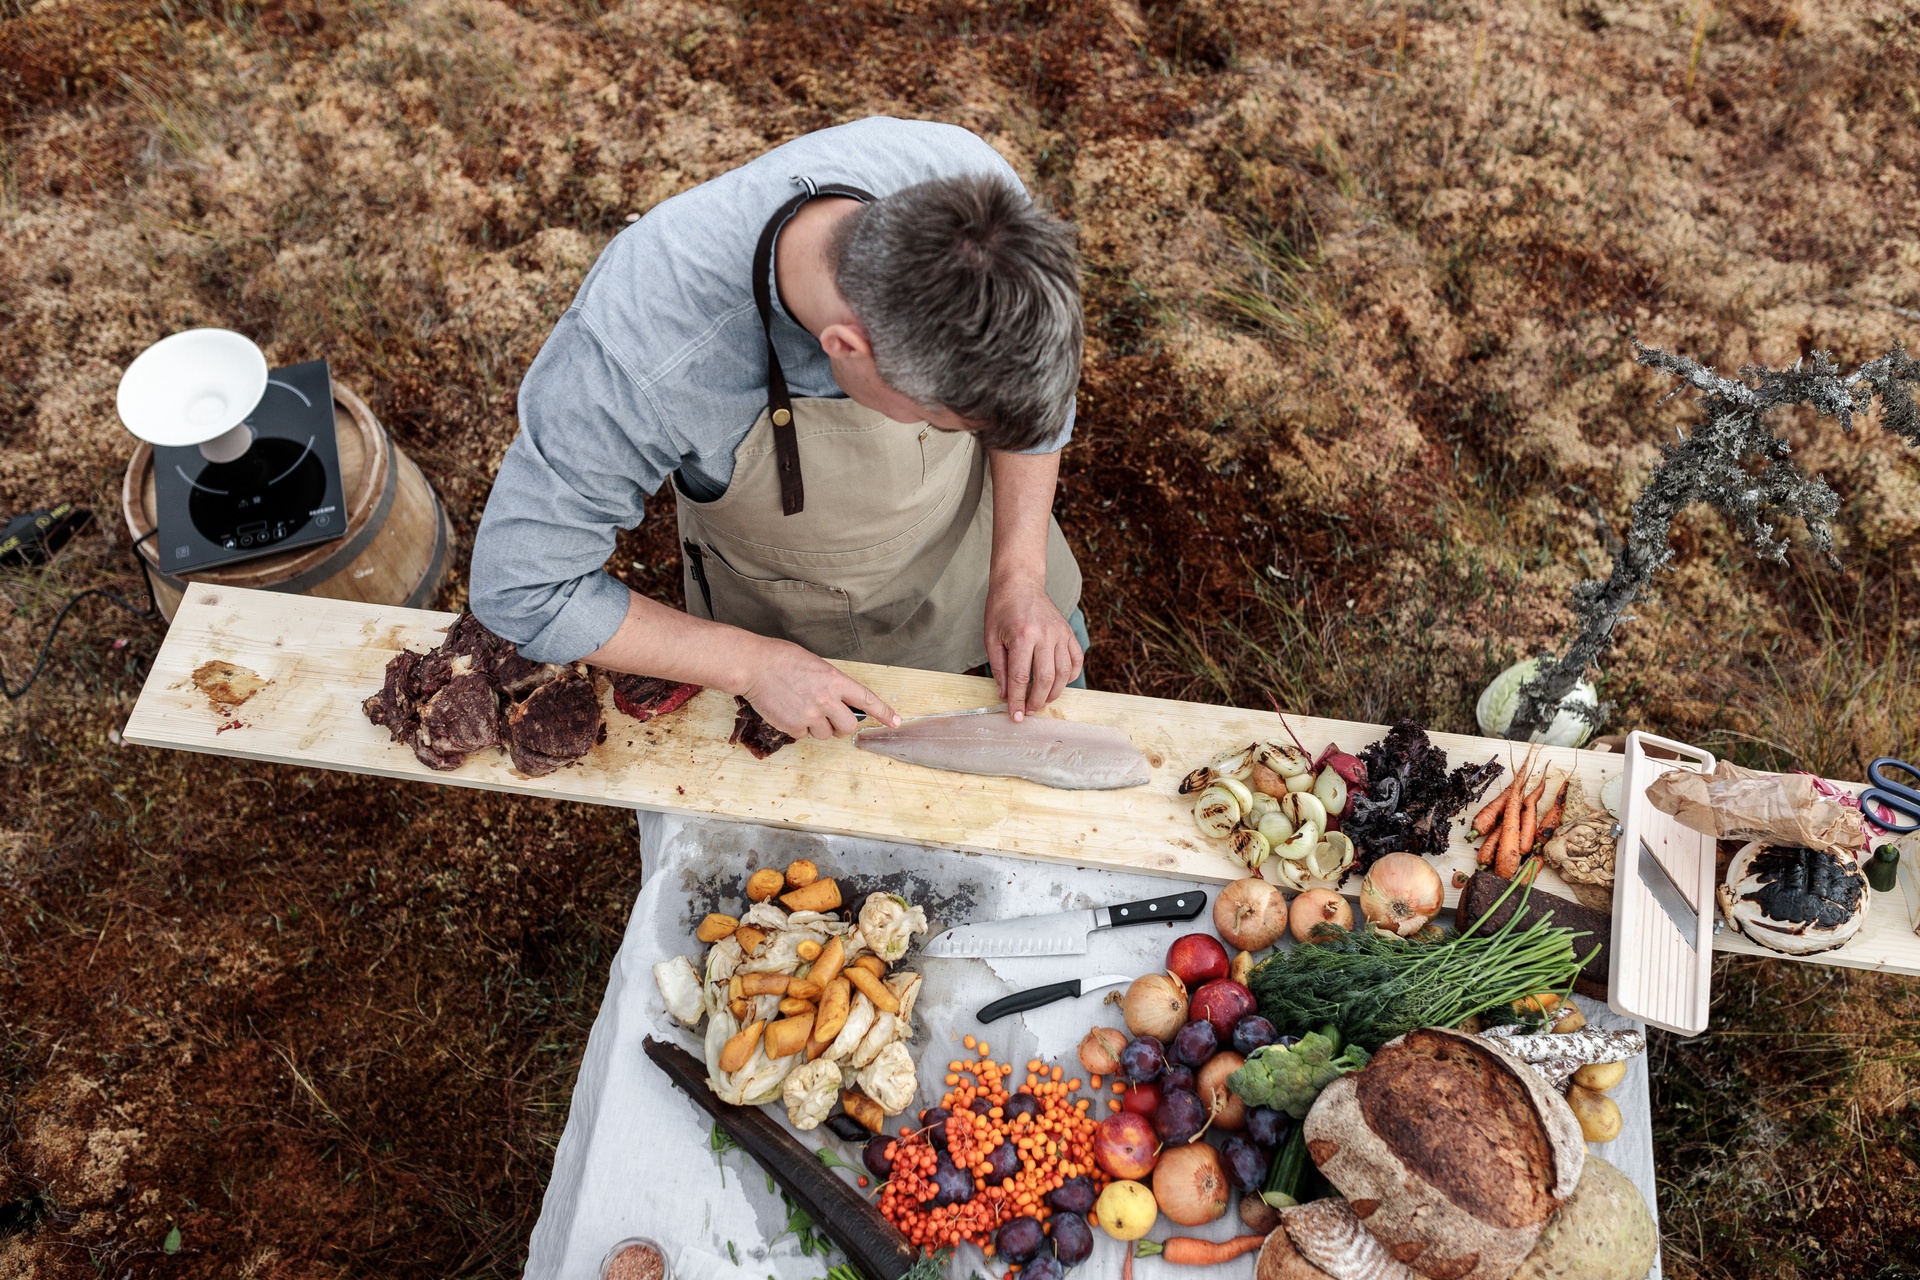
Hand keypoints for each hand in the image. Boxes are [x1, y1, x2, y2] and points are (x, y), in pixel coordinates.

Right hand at [737, 637, 899, 740]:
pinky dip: (797, 727)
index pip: (867, 700)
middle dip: (841, 726)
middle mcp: (827, 699)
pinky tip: (787, 710)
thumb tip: (839, 700)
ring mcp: (810, 715)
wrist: (753, 665)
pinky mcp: (793, 726)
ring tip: (800, 708)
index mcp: (835, 680)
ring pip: (825, 734)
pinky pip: (803, 735)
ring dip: (817, 727)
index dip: (884, 713)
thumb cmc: (781, 659)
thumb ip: (831, 683)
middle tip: (830, 719)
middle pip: (848, 727)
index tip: (895, 722)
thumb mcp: (815, 664)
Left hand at [984, 574, 1081, 720]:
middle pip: (1045, 679)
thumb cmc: (1001, 609)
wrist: (1020, 582)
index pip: (1020, 678)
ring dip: (1054, 693)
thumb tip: (1005, 695)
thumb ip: (999, 668)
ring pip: (1064, 673)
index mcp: (1022, 636)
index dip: (1017, 701)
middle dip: (1036, 701)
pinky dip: (1071, 676)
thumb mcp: (991, 638)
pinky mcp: (1068, 632)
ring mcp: (1060, 633)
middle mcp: (1044, 635)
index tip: (1015, 716)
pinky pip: (1076, 659)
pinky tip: (1059, 683)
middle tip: (1028, 711)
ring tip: (1042, 700)